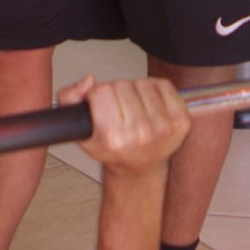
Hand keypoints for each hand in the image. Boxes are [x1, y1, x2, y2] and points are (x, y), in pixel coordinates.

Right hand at [60, 74, 189, 174]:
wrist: (138, 168)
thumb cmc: (111, 148)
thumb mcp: (79, 130)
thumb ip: (68, 98)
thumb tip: (89, 81)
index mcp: (113, 138)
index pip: (102, 91)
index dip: (97, 95)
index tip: (101, 106)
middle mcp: (140, 134)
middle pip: (121, 84)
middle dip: (116, 93)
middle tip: (118, 109)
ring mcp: (163, 127)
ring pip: (142, 82)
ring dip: (135, 91)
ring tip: (133, 107)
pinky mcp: (181, 121)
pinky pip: (164, 84)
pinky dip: (155, 89)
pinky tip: (149, 104)